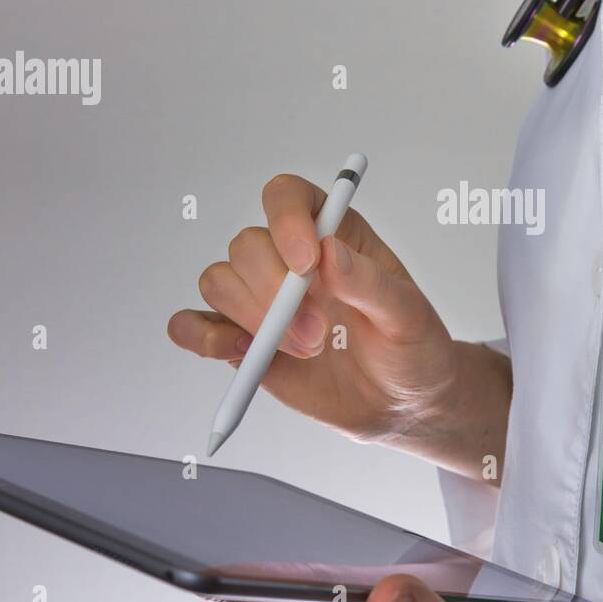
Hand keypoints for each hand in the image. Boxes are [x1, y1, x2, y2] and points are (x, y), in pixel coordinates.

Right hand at [168, 173, 509, 475]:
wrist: (399, 404)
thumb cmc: (410, 349)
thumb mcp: (409, 316)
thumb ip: (371, 283)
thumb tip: (328, 251)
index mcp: (333, 233)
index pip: (287, 197)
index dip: (286, 220)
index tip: (307, 263)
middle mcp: (288, 259)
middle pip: (247, 246)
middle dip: (276, 293)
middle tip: (319, 334)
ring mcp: (260, 299)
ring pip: (218, 281)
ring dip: (253, 319)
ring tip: (306, 351)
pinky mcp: (240, 340)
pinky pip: (192, 324)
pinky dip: (198, 336)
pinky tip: (237, 352)